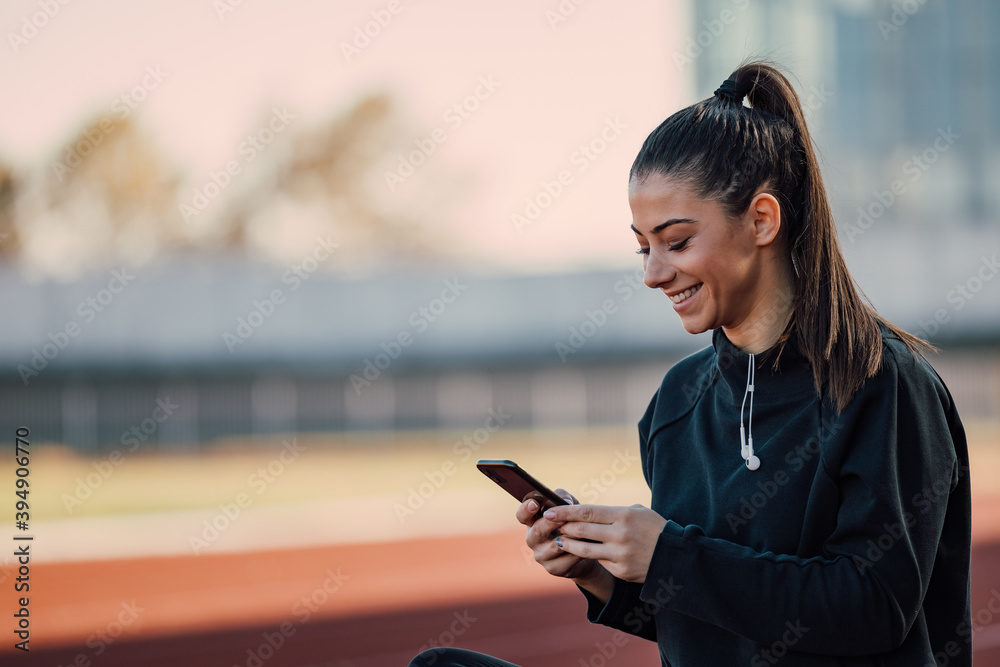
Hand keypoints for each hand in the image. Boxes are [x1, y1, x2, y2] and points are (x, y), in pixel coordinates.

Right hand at [516, 489, 604, 582]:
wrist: (585, 551)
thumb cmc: (573, 524)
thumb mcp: (569, 507)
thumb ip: (564, 498)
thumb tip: (565, 501)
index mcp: (533, 522)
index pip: (522, 515)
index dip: (525, 509)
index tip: (535, 503)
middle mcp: (533, 539)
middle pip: (537, 531)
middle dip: (550, 523)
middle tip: (562, 518)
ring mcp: (541, 555)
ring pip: (553, 547)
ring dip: (568, 538)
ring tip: (580, 532)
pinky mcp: (553, 568)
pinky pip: (565, 560)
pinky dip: (576, 552)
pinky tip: (585, 546)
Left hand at [544, 503, 665, 583]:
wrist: (676, 557)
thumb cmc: (655, 529)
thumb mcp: (639, 512)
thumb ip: (614, 512)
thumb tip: (587, 513)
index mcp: (624, 515)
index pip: (587, 512)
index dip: (566, 511)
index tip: (550, 510)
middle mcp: (620, 535)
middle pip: (582, 530)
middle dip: (563, 527)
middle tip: (551, 524)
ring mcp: (620, 555)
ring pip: (585, 549)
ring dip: (568, 544)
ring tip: (560, 540)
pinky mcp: (621, 571)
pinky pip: (600, 562)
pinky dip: (590, 556)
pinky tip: (583, 553)